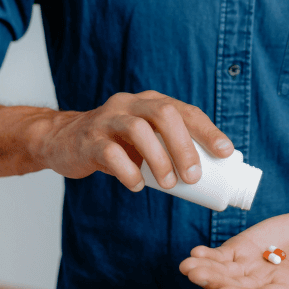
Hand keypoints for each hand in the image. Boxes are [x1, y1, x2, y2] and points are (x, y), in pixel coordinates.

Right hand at [37, 90, 232, 191]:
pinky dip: (128, 172)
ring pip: (138, 130)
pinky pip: (110, 153)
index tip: (225, 152)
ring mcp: (107, 120)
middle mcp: (130, 105)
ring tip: (170, 185)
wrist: (62, 140)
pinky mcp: (88, 140)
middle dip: (184, 146)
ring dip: (159, 160)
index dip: (207, 130)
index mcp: (150, 103)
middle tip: (194, 176)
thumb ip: (167, 148)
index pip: (184, 110)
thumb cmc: (115, 143)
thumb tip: (209, 178)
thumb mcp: (143, 139)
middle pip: (163, 114)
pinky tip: (137, 185)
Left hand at [178, 212, 288, 288]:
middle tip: (197, 274)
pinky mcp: (248, 251)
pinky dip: (209, 256)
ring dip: (206, 270)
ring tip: (188, 265)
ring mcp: (255, 267)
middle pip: (238, 288)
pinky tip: (195, 252)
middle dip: (217, 282)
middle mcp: (269, 283)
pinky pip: (224, 257)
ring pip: (226, 273)